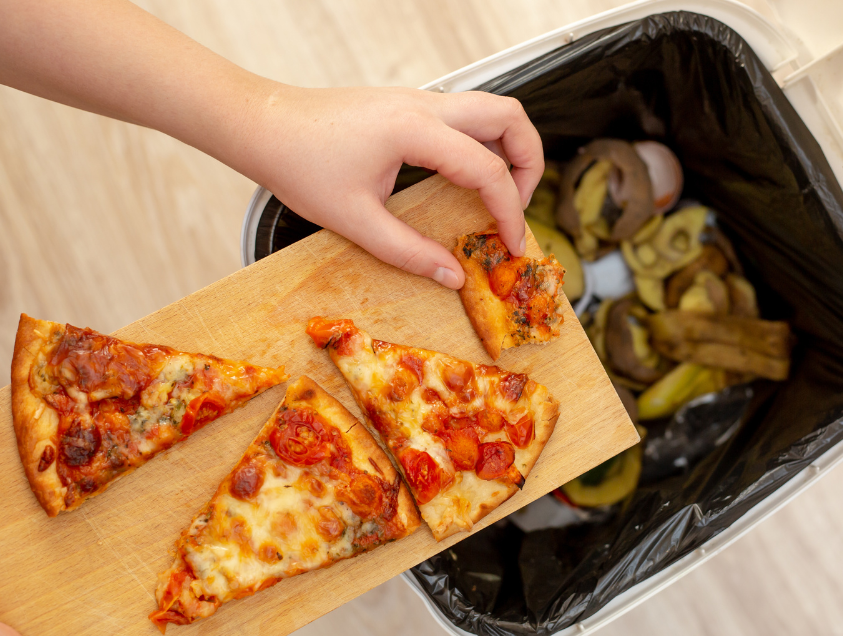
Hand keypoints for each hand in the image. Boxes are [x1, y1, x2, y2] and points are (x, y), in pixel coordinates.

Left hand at [0, 0, 542, 288]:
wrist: (260, 124)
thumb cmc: (298, 164)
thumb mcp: (355, 220)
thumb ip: (409, 251)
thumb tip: (453, 276)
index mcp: (416, 130)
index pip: (487, 169)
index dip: (510, 212)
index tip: (513, 246)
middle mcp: (425, 105)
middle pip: (509, 116)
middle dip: (530, 162)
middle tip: (519, 207)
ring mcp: (417, 99)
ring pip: (490, 108)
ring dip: (509, 147)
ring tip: (502, 194)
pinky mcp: (407, 105)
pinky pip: (465, 116)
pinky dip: (482, 143)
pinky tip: (465, 180)